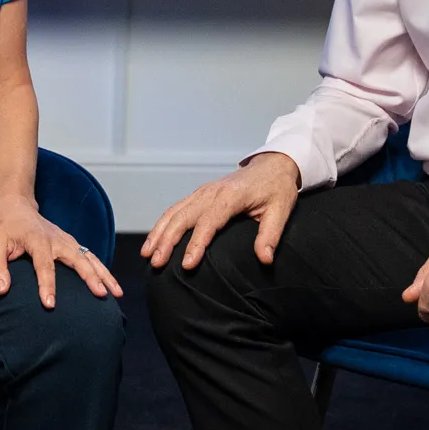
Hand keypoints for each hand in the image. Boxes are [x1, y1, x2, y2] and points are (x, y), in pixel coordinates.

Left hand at [0, 196, 122, 308]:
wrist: (18, 207)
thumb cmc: (5, 227)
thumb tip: (2, 291)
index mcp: (38, 240)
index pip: (44, 265)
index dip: (47, 285)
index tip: (50, 304)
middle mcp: (57, 240)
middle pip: (78, 259)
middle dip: (91, 277)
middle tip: (101, 295)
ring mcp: (68, 241)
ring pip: (91, 258)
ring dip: (105, 275)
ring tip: (116, 293)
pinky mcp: (73, 244)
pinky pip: (91, 257)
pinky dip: (103, 270)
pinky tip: (111, 285)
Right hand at [142, 152, 300, 271]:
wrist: (272, 164)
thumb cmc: (277, 189)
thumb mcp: (281, 211)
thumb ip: (270, 235)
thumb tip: (264, 260)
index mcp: (230, 196)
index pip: (209, 222)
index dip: (196, 244)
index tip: (187, 265)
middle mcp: (211, 192)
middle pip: (183, 217)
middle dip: (167, 241)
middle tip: (157, 264)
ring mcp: (202, 192)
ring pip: (174, 212)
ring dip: (158, 233)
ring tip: (147, 255)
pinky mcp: (199, 194)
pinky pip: (176, 208)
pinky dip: (162, 224)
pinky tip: (154, 240)